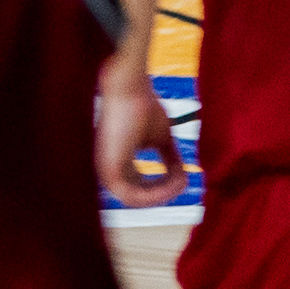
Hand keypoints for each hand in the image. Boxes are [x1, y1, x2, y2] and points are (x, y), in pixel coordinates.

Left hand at [95, 72, 190, 209]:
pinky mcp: (109, 171)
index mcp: (115, 162)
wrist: (129, 88)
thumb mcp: (162, 138)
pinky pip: (136, 197)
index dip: (162, 188)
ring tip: (181, 178)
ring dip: (164, 193)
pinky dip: (158, 192)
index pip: (138, 189)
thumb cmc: (142, 105)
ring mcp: (105, 172)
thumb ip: (170, 159)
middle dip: (165, 192)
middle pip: (140, 198)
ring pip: (139, 201)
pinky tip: (175, 180)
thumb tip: (184, 177)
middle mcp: (107, 169)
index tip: (181, 178)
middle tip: (184, 180)